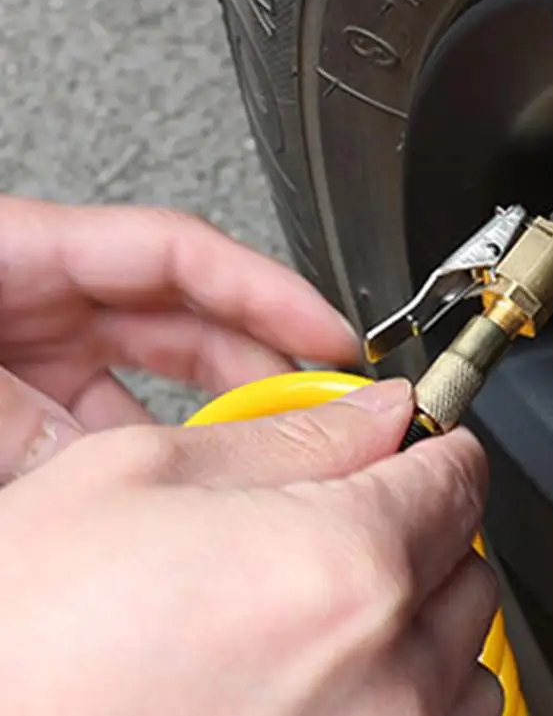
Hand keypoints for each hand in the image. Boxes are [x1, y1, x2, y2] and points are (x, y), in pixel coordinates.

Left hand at [0, 194, 358, 480]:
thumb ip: (26, 414)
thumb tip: (109, 470)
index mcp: (29, 252)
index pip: (183, 255)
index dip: (270, 292)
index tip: (332, 338)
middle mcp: (44, 296)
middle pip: (190, 318)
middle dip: (266, 363)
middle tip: (322, 412)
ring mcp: (36, 345)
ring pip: (157, 377)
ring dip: (215, 417)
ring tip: (267, 460)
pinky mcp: (26, 392)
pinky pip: (108, 416)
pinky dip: (151, 452)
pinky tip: (181, 490)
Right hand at [0, 380, 501, 715]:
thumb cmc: (21, 644)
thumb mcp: (141, 478)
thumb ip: (291, 437)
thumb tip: (378, 414)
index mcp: (342, 568)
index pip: (459, 474)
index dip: (432, 445)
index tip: (413, 447)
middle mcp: (383, 679)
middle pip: (468, 563)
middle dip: (421, 528)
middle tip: (344, 522)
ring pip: (462, 661)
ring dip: (418, 621)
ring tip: (325, 612)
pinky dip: (405, 699)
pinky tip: (325, 684)